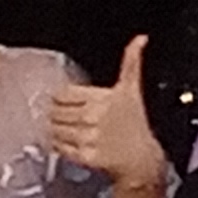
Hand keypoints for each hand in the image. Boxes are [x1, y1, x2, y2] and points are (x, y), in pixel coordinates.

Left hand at [51, 37, 169, 193]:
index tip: (61, 101)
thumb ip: (132, 61)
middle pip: (56, 112)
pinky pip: (60, 148)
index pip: (63, 94)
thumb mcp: (132, 89)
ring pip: (56, 129)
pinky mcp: (84, 157)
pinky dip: (57, 145)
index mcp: (100, 97)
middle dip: (55, 114)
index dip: (59, 98)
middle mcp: (91, 117)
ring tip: (60, 128)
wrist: (143, 159)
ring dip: (54, 129)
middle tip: (58, 116)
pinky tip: (63, 142)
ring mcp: (87, 137)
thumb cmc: (135, 123)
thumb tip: (141, 38)